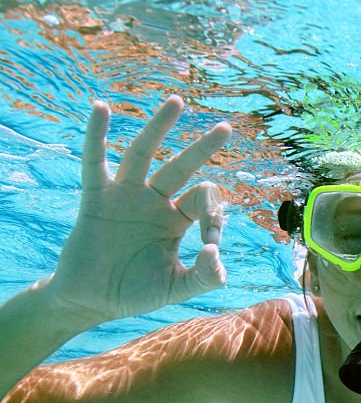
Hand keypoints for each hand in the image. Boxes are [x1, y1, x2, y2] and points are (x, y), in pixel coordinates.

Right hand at [47, 96, 231, 324]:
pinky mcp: (96, 199)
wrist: (91, 301)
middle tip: (226, 128)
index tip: (210, 246)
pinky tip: (101, 109)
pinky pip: (95, 162)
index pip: (202, 201)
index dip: (213, 217)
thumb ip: (204, 276)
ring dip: (159, 127)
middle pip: (182, 166)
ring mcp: (125, 196)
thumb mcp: (177, 288)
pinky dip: (96, 135)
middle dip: (204, 148)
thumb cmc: (135, 292)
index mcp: (176, 219)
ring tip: (177, 102)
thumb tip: (216, 253)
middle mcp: (153, 201)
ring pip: (144, 154)